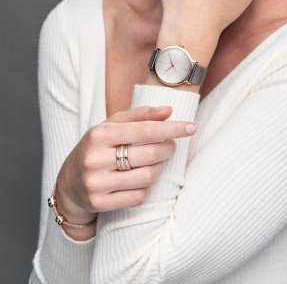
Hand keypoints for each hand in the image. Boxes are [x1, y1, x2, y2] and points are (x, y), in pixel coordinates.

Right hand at [55, 106, 195, 229]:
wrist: (68, 184)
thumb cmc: (96, 148)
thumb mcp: (110, 126)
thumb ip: (139, 115)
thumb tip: (168, 110)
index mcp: (99, 135)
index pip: (145, 130)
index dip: (172, 129)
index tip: (191, 127)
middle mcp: (95, 159)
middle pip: (149, 154)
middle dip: (168, 148)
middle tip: (171, 145)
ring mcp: (97, 184)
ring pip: (147, 177)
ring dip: (160, 167)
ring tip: (157, 161)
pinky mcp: (100, 203)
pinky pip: (139, 196)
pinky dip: (147, 186)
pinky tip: (142, 177)